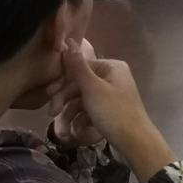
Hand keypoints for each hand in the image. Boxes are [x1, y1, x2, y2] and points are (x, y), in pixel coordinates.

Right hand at [58, 44, 175, 182]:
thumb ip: (77, 67)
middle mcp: (112, 77)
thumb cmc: (114, 112)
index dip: (63, 82)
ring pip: (81, 100)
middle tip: (51, 113)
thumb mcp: (93, 89)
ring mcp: (111, 95)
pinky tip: (76, 133)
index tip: (48, 95)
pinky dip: (81, 121)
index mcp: (111, 67)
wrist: (134, 142)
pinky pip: (89, 111)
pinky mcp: (109, 111)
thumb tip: (68, 41)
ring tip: (63, 131)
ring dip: (70, 115)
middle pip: (79, 85)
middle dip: (64, 101)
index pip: (79, 68)